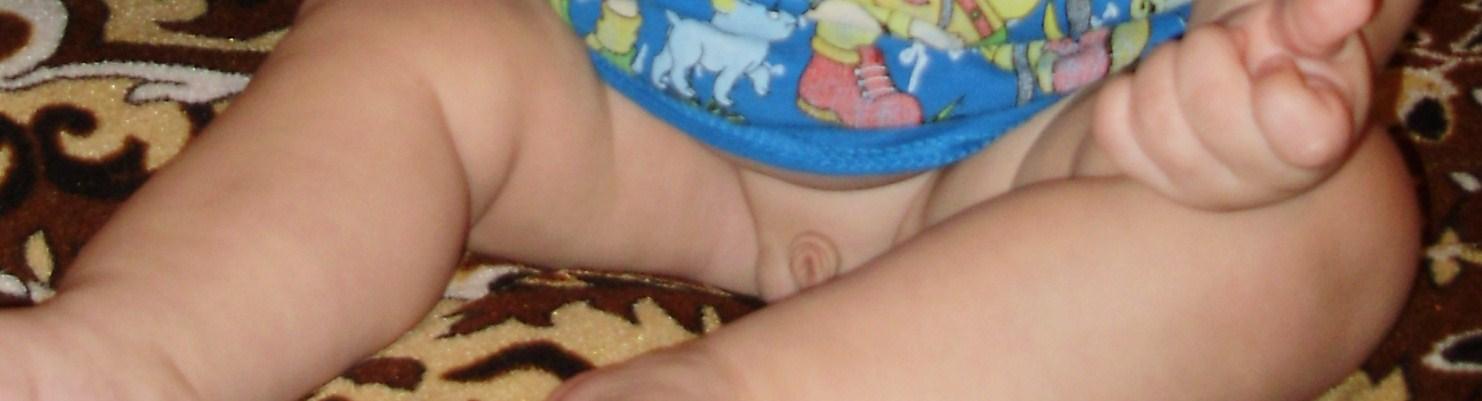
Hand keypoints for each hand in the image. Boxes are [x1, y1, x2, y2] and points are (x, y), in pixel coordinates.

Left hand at [1091, 0, 1373, 209]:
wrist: (1246, 76)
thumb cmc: (1289, 48)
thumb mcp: (1313, 25)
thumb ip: (1323, 14)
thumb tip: (1353, 1)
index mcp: (1319, 143)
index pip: (1288, 115)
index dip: (1274, 71)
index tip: (1279, 62)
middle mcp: (1260, 183)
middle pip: (1208, 99)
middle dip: (1210, 49)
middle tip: (1229, 51)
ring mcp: (1198, 187)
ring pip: (1153, 110)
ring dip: (1167, 66)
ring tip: (1197, 69)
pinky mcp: (1145, 176)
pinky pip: (1110, 124)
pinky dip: (1126, 92)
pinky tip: (1160, 91)